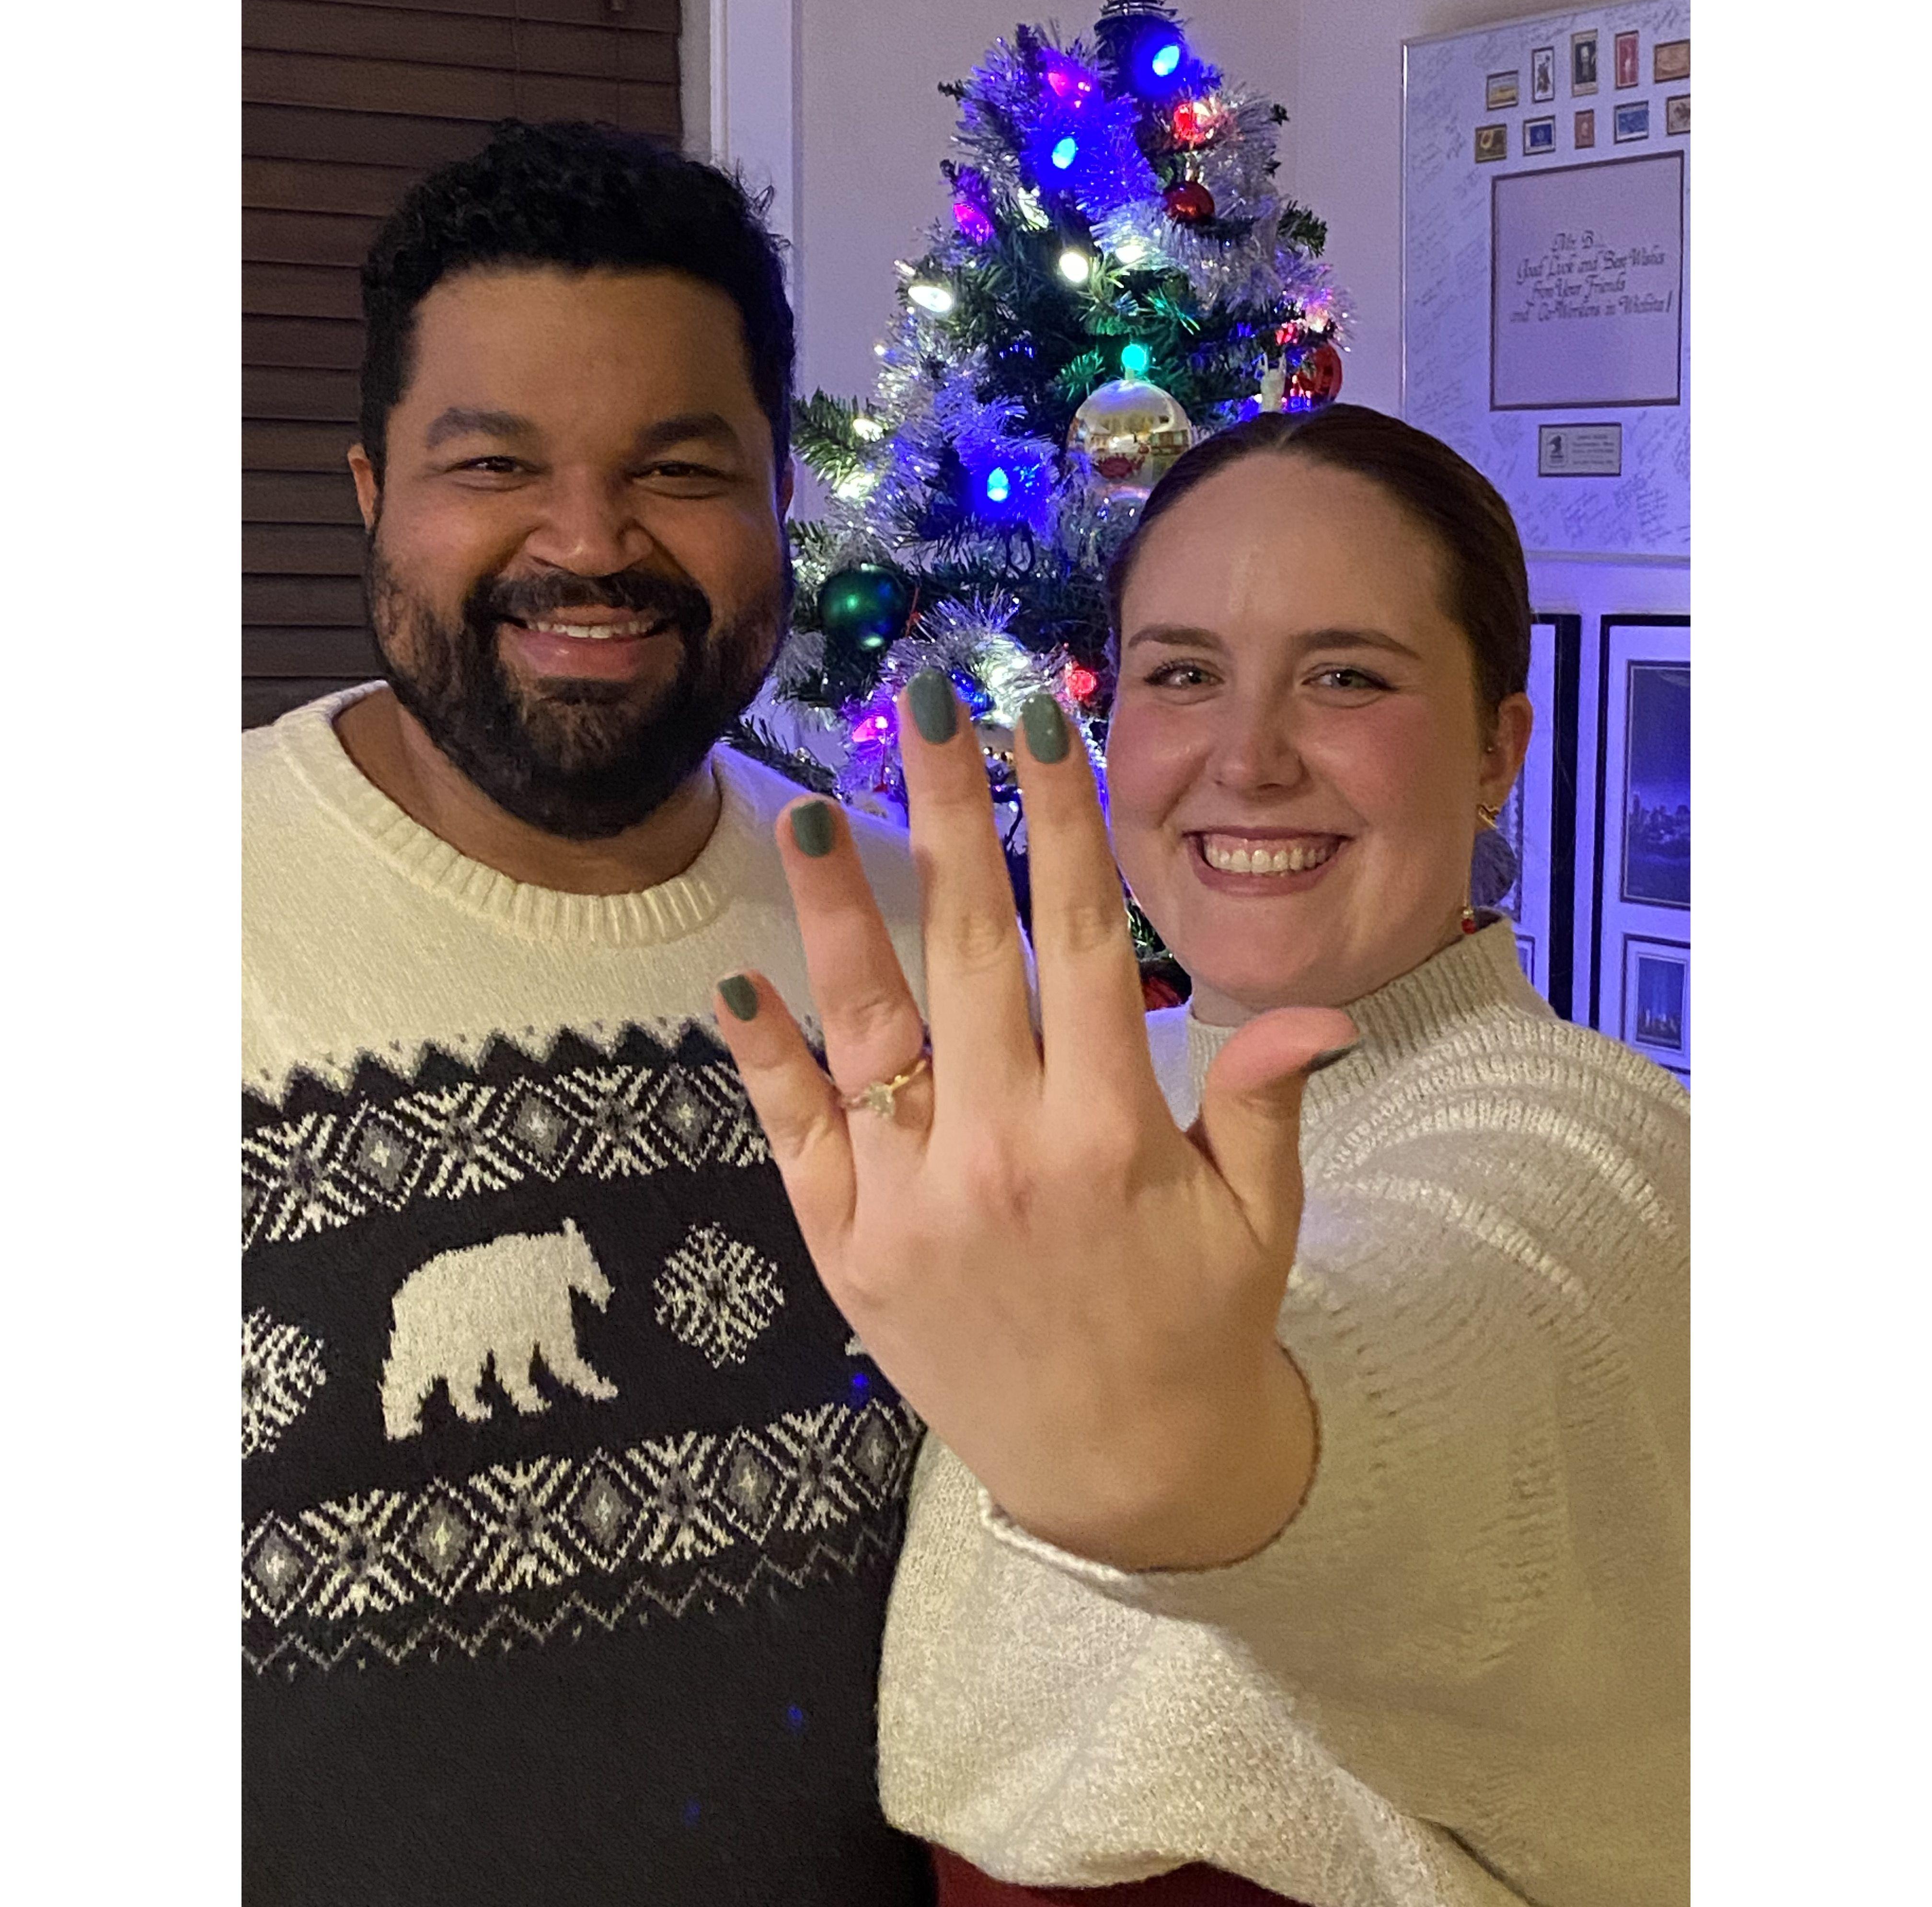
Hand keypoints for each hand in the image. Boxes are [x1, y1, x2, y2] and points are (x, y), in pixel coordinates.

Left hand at [713, 675, 1356, 1570]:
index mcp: (1113, 1135)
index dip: (1058, 822)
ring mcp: (915, 1205)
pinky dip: (765, 1063)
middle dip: (951, 815)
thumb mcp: (1259, 1220)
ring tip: (812, 809)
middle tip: (927, 706)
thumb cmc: (1199, 1328)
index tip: (1037, 724)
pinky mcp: (850, 1254)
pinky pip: (798, 1141)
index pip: (1080, 940)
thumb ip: (1264, 1101)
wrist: (1118, 1475)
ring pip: (870, 1030)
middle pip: (970, 951)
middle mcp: (1006, 1156)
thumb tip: (1313, 1008)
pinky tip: (737, 983)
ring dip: (839, 913)